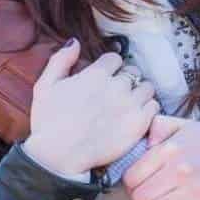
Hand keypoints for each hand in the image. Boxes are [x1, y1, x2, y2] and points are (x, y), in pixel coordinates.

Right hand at [23, 40, 158, 175]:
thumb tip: (75, 42)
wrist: (59, 156)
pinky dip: (147, 108)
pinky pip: (154, 106)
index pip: (115, 58)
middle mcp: (117, 86)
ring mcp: (130, 104)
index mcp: (96, 74)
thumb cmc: (48, 122)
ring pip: (147, 87)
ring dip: (139, 92)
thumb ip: (61, 60)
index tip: (104, 78)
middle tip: (117, 93)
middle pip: (133, 72)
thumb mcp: (45, 85)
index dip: (109, 68)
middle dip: (125, 79)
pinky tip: (135, 115)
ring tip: (129, 103)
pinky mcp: (139, 123)